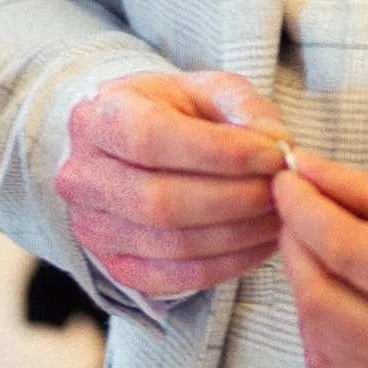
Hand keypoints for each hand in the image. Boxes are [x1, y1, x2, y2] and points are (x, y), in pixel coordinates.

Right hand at [57, 72, 286, 301]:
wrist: (133, 145)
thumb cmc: (176, 112)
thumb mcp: (209, 90)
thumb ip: (245, 109)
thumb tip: (276, 146)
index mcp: (99, 117)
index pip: (152, 139)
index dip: (219, 152)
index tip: (273, 155)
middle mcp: (83, 176)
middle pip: (160, 200)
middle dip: (235, 199)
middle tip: (284, 191)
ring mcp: (92, 228)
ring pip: (170, 243)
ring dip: (238, 234)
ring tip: (280, 216)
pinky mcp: (113, 266)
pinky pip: (174, 277)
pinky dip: (226, 265)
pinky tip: (259, 243)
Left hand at [271, 154, 367, 367]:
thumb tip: (311, 172)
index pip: (349, 252)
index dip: (306, 209)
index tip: (289, 178)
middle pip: (322, 301)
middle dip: (296, 246)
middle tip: (298, 208)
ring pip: (319, 340)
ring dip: (305, 287)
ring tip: (321, 247)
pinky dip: (322, 329)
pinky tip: (340, 296)